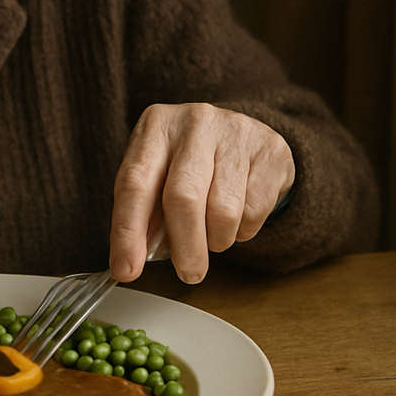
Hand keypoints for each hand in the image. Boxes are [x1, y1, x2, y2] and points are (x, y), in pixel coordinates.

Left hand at [108, 103, 293, 284]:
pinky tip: (237, 217)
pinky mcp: (269, 149)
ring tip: (213, 234)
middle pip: (183, 197)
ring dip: (217, 240)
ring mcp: (234, 131)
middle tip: (188, 273)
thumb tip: (130, 261)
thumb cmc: (189, 161)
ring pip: (223, 210)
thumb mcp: (158, 173)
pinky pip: (255, 211)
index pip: (134, 183)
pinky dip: (243, 230)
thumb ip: (144, 212)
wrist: (241, 133)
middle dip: (185, 247)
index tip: (125, 269)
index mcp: (155, 126)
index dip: (128, 231)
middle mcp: (193, 122)